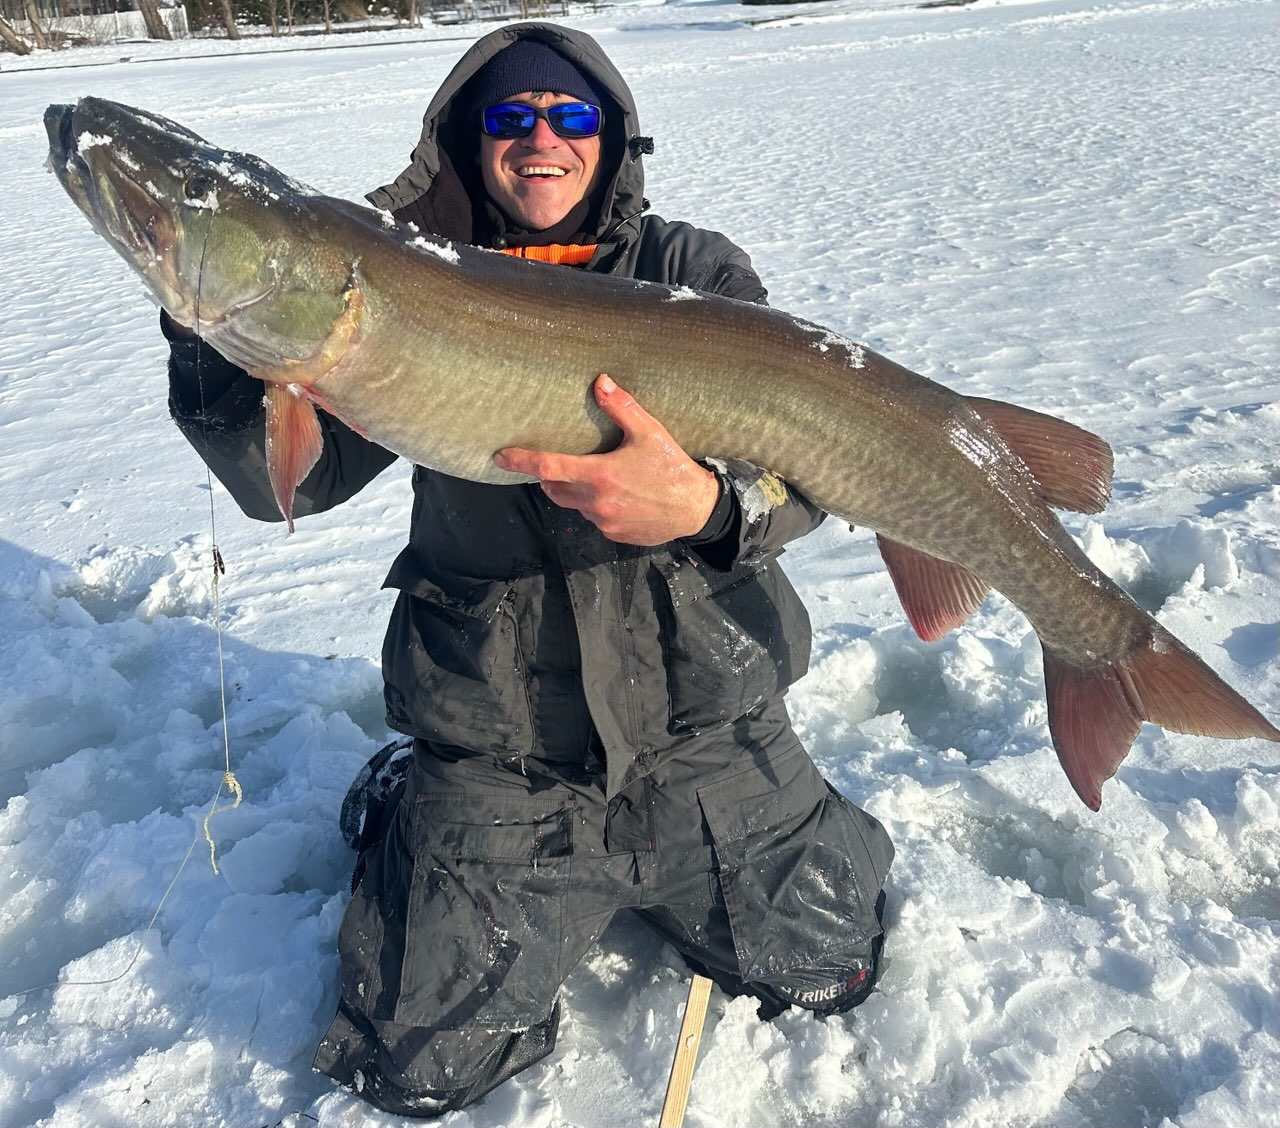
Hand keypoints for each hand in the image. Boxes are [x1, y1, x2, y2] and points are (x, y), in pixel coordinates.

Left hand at [493, 374, 719, 545]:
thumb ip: (621, 407)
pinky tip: (619, 495)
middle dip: (551, 477)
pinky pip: (595, 519)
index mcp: (598, 475)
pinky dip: (597, 507)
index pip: (548, 468)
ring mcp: (604, 522)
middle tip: (559, 463)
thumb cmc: (673, 468)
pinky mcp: (614, 535)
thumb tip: (600, 382)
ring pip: (575, 506)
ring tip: (597, 477)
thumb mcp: (650, 432)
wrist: (697, 509)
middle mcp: (595, 502)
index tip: (500, 456)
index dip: (521, 461)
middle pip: (555, 489)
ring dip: (576, 492)